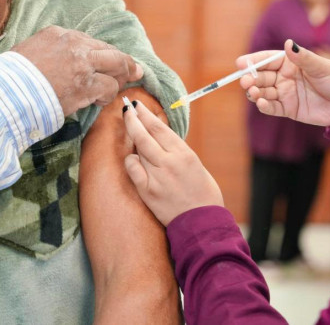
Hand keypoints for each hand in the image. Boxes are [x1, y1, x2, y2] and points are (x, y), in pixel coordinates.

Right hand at [12, 26, 142, 115]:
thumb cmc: (9, 78)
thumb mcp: (28, 51)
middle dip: (125, 62)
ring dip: (119, 79)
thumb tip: (59, 64)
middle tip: (135, 70)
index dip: (102, 53)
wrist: (4, 93)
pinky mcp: (86, 85)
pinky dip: (108, 95)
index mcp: (58, 33)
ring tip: (118, 88)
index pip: (90, 42)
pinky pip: (109, 88)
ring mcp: (82, 64)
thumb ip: (49, 51)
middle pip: (110, 50)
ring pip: (116, 66)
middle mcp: (74, 44)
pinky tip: (100, 100)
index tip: (108, 60)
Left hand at [123, 101, 222, 225]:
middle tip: (126, 109)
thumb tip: (160, 137)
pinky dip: (131, 162)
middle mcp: (169, 162)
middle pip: (144, 134)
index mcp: (184, 153)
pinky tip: (134, 160)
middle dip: (132, 118)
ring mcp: (157, 176)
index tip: (137, 106)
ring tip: (133, 133)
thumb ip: (177, 151)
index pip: (159, 127)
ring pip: (137, 149)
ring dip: (133, 139)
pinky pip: (132, 168)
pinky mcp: (147, 190)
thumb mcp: (195, 165)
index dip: (145, 114)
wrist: (202, 223)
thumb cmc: (203, 193)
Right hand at [237, 40, 329, 126]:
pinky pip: (272, 108)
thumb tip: (289, 43)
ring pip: (263, 92)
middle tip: (245, 81)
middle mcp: (285, 77)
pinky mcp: (289, 109)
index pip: (267, 59)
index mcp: (291, 62)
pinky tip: (261, 103)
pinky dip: (264, 106)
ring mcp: (286, 93)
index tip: (240, 63)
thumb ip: (304, 58)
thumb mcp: (322, 66)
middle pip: (262, 76)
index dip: (253, 61)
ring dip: (255, 92)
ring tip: (252, 93)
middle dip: (251, 78)